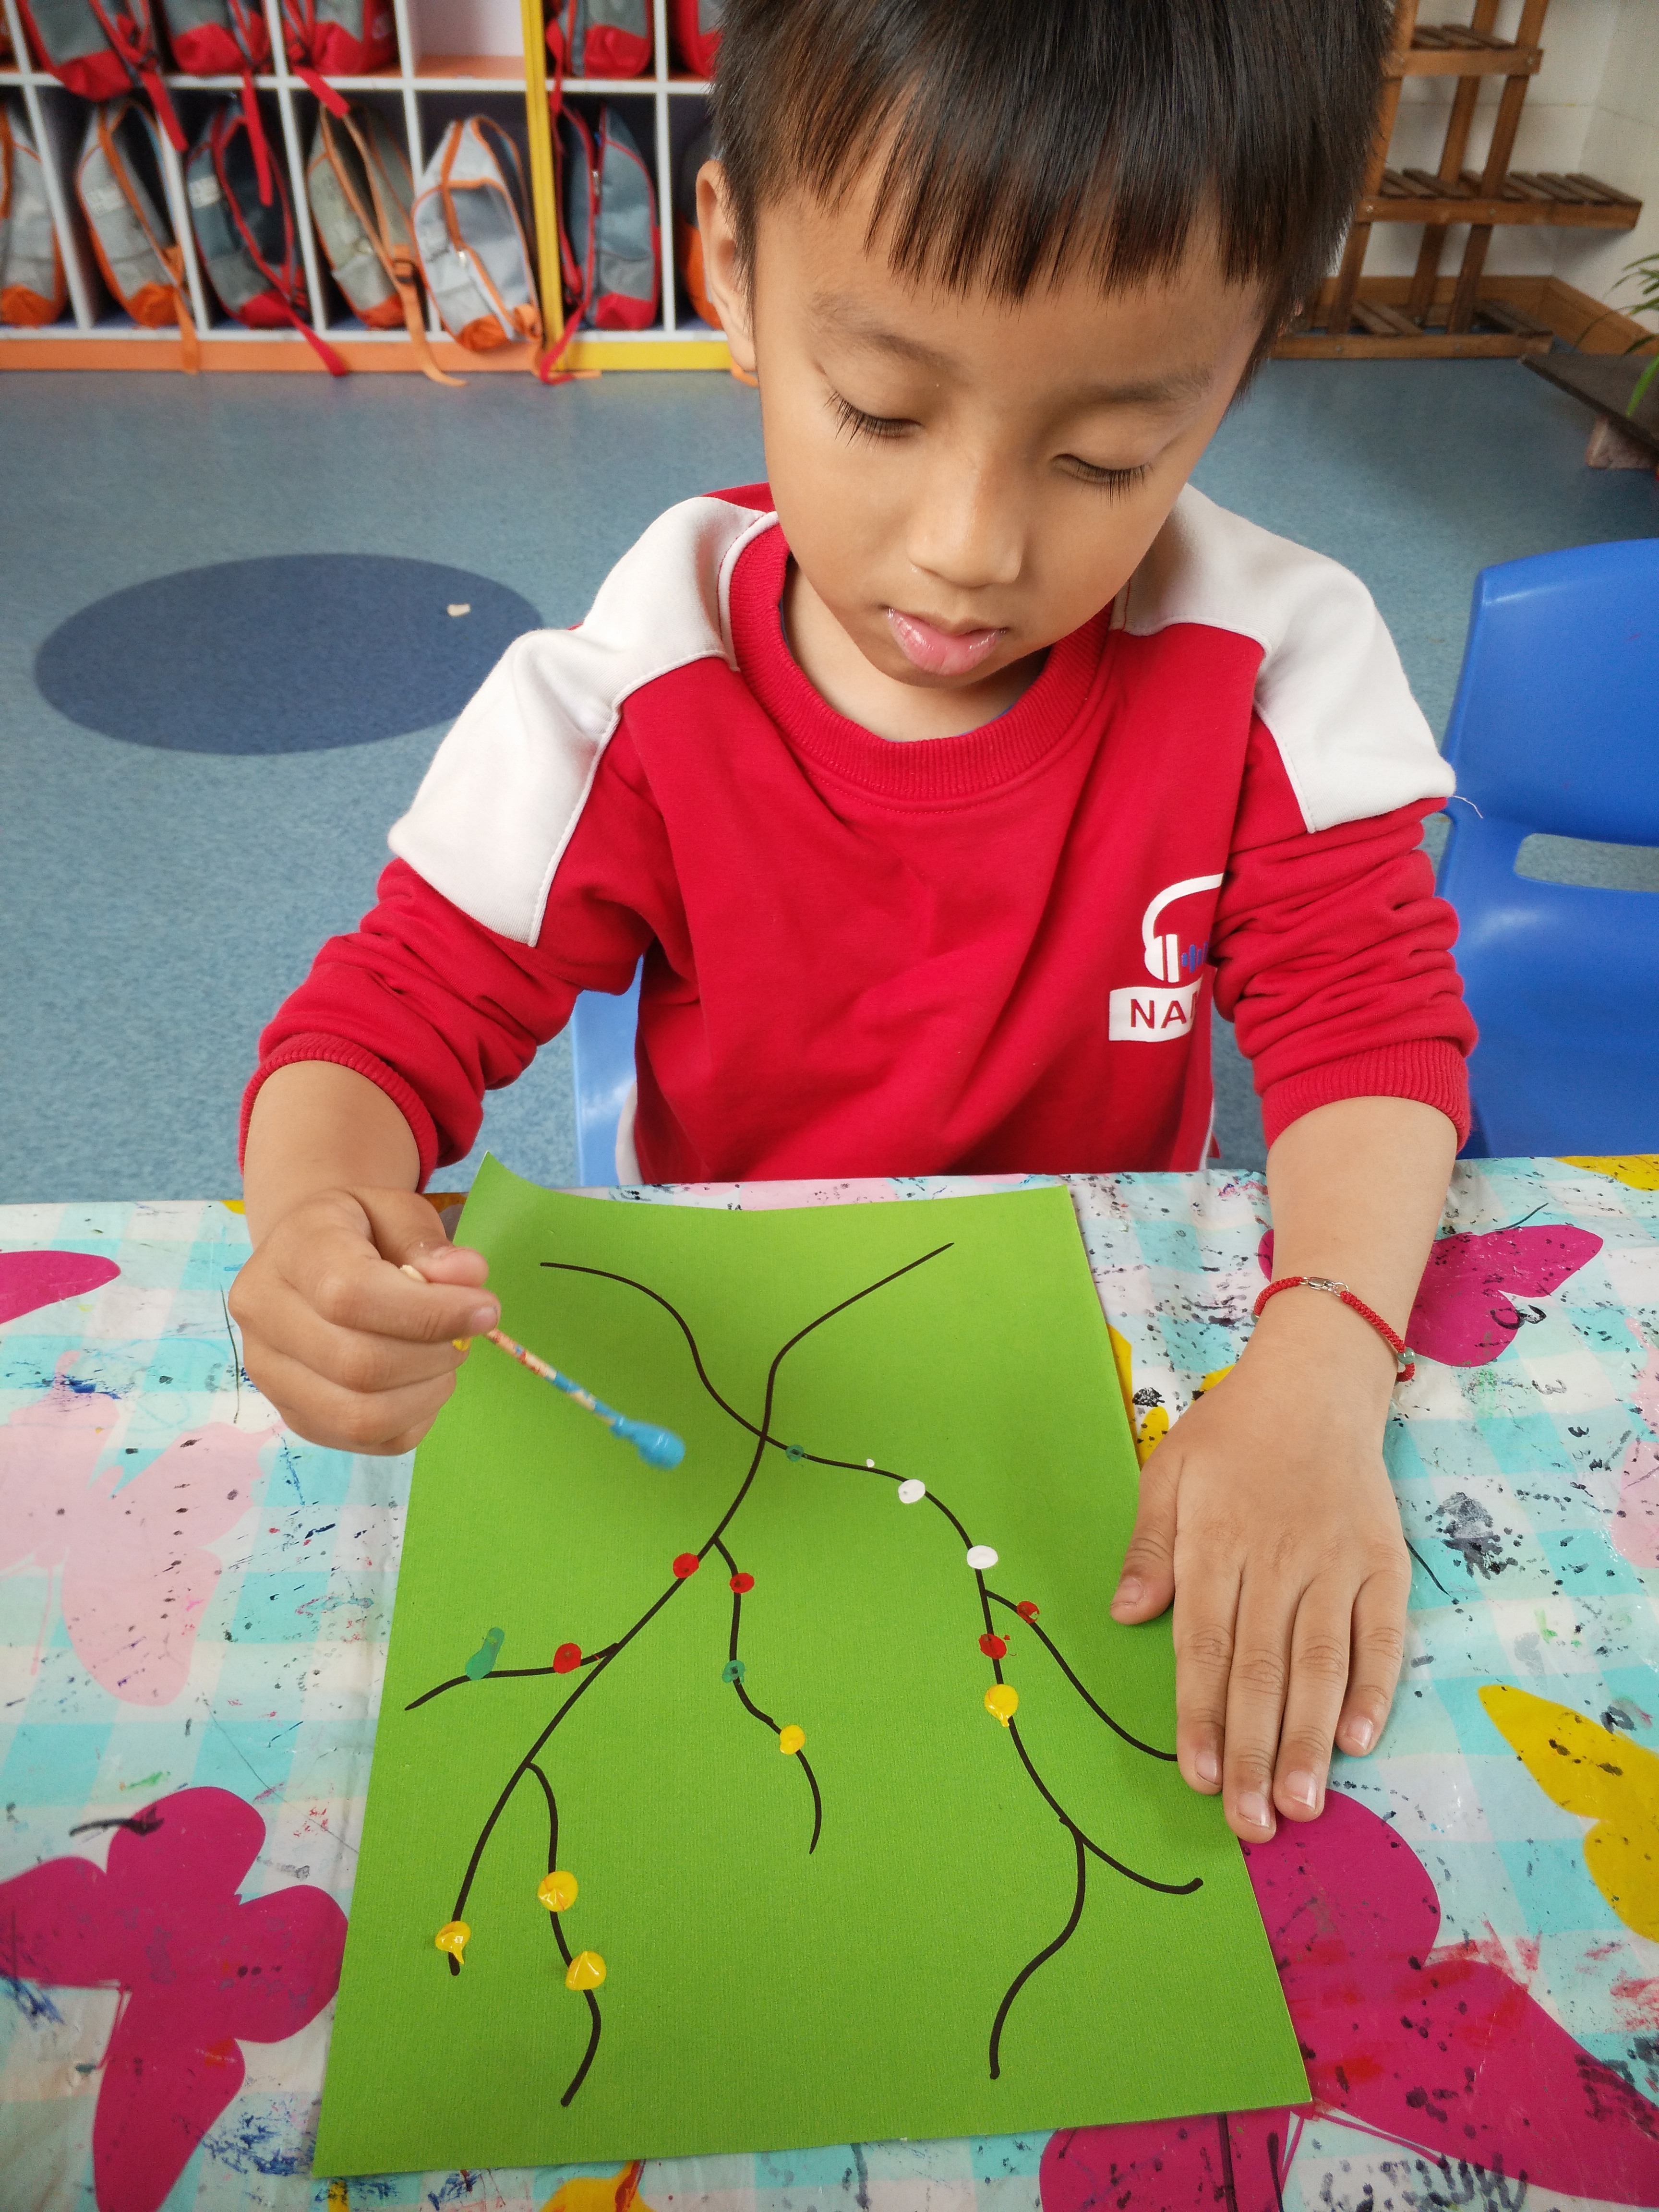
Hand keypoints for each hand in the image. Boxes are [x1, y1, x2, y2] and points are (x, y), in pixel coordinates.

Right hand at [228, 1185, 499, 1453]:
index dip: (429, 1312)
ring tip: (444, 1360)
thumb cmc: (359, 1233)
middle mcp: (263, 1318)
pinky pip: (366, 1441)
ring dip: (426, 1394)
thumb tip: (468, 1275)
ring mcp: (270, 1375)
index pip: (350, 1296)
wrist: (309, 1261)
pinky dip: (413, 1419)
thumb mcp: (395, 1212)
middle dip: (433, 1356)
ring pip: (359, 1416)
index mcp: (288, 1253)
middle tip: (466, 1336)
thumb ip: (428, 1242)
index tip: (486, 1309)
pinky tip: (421, 1383)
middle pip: (357, 1365)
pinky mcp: (293, 1416)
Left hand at [1109, 1301, 1409, 1840]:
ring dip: (1310, 1740)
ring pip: (1321, 1665)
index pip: (1205, 1647)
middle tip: (1251, 1824)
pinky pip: (1382, 1635)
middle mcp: (1278, 1560)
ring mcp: (1336, 1563)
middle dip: (1254, 1753)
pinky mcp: (1384, 1562)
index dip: (1199, 1716)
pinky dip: (1373, 1688)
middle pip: (1262, 1670)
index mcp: (1218, 1543)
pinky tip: (1358, 1739)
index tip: (1197, 1778)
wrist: (1316, 1382)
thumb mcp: (1169, 1471)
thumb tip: (1125, 1614)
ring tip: (1301, 1805)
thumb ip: (1150, 1546)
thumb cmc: (1232, 1432)